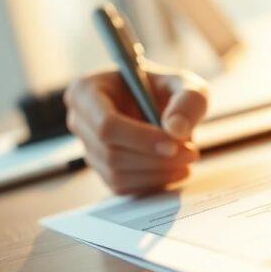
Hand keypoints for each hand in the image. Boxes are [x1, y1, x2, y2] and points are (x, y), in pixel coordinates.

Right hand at [65, 65, 207, 194]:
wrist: (160, 103)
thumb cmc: (167, 88)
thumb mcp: (185, 84)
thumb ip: (187, 101)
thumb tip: (176, 130)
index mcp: (86, 91)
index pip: (106, 125)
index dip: (140, 139)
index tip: (174, 144)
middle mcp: (79, 120)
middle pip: (111, 153)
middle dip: (154, 159)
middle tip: (191, 154)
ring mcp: (87, 148)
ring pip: (116, 173)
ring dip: (156, 173)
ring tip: (187, 161)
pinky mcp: (100, 169)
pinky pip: (121, 187)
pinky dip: (150, 183)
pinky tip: (174, 170)